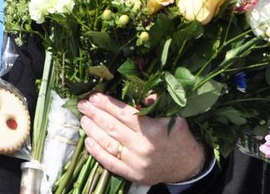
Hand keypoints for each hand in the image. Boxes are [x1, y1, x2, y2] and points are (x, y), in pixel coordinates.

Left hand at [77, 93, 206, 184]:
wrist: (187, 167)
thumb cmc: (179, 138)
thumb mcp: (175, 116)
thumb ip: (157, 103)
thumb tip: (142, 93)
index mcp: (152, 130)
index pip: (124, 114)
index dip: (107, 104)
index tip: (94, 96)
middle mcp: (142, 147)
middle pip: (112, 128)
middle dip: (95, 114)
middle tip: (82, 104)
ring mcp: (135, 163)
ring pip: (108, 144)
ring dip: (92, 131)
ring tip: (83, 119)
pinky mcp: (132, 174)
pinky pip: (110, 163)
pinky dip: (97, 152)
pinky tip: (88, 141)